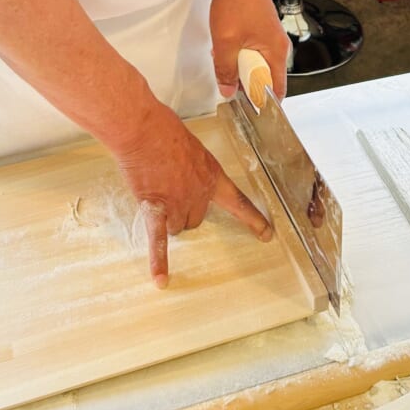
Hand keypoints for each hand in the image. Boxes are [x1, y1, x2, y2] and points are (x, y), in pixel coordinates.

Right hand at [116, 101, 271, 288]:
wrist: (142, 129)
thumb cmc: (163, 131)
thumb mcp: (191, 148)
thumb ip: (192, 169)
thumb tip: (182, 177)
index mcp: (213, 177)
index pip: (239, 203)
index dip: (253, 220)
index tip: (266, 235)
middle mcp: (200, 194)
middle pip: (196, 219)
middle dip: (184, 211)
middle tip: (170, 189)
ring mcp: (178, 203)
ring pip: (176, 227)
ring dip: (166, 219)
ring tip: (153, 193)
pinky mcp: (155, 208)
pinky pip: (158, 239)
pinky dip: (159, 261)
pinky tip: (161, 280)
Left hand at [210, 0, 290, 100]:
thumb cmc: (237, 0)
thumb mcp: (225, 41)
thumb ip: (226, 70)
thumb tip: (228, 91)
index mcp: (276, 54)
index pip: (276, 91)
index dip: (262, 103)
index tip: (247, 109)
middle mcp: (279, 50)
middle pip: (266, 81)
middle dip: (247, 85)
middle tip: (229, 82)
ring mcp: (272, 41)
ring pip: (258, 68)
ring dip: (241, 70)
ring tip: (226, 62)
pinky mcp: (264, 35)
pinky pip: (255, 55)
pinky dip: (241, 57)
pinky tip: (228, 50)